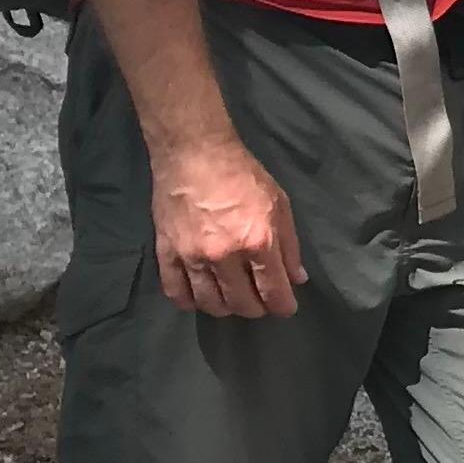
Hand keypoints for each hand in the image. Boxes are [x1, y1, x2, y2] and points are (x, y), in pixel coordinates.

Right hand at [152, 136, 305, 321]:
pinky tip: (199, 297)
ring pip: (210, 303)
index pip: (273, 291)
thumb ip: (289, 246)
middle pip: (242, 303)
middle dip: (256, 308)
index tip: (285, 308)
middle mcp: (225, 255)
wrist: (194, 154)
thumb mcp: (280, 205)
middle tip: (260, 301)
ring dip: (225, 308)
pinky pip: (175, 292)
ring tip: (232, 299)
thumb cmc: (243, 175)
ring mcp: (192, 256)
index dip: (283, 306)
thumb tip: (297, 279)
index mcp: (258, 242)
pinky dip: (189, 302)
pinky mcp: (167, 253)